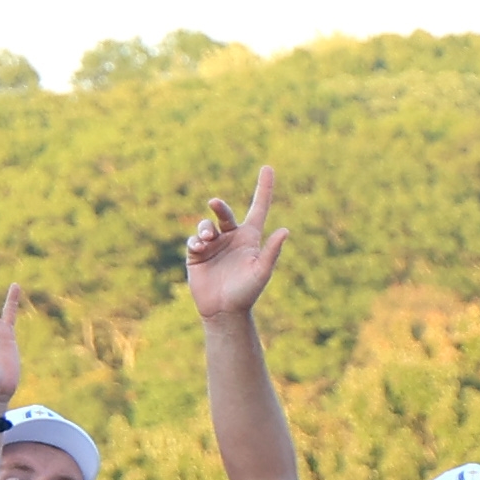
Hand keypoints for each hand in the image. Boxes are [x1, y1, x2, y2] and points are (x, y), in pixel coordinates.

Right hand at [180, 167, 285, 319]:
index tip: (268, 167)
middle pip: (224, 213)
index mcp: (250, 237)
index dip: (264, 188)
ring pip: (206, 225)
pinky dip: (195, 242)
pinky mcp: (197, 255)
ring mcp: (213, 245)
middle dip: (219, 206)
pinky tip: (199, 250)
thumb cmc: (247, 293)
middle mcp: (231, 237)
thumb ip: (272, 251)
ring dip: (205, 228)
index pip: (258, 207)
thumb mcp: (261, 272)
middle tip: (214, 203)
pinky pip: (193, 241)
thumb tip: (285, 230)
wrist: (223, 311)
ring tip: (206, 239)